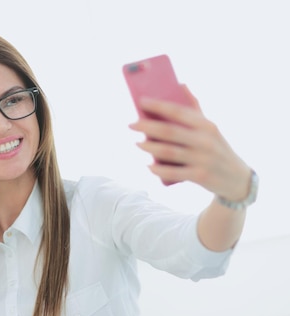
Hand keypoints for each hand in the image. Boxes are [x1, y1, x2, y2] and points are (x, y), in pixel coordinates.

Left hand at [129, 85, 251, 198]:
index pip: (179, 111)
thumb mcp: (209, 127)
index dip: (158, 105)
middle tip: (131, 124)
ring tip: (137, 143)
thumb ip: (194, 107)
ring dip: (150, 147)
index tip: (141, 101)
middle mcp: (205, 140)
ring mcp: (202, 159)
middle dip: (147, 126)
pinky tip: (149, 165)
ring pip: (168, 152)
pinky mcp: (199, 176)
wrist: (237, 178)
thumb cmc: (216, 148)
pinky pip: (173, 173)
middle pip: (169, 131)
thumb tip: (180, 84)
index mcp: (206, 125)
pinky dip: (159, 169)